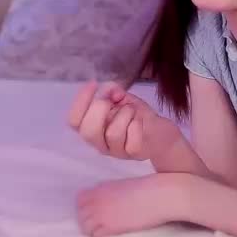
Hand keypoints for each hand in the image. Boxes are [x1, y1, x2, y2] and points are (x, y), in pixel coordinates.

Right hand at [67, 81, 181, 160]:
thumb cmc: (137, 116)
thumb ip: (113, 92)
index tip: (93, 84)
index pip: (74, 121)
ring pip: (113, 134)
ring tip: (132, 110)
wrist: (162, 132)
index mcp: (92, 128)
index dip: (80, 101)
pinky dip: (137, 124)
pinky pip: (132, 139)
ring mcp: (116, 151)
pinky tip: (141, 121)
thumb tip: (110, 90)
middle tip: (113, 100)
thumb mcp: (123, 99)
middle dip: (100, 109)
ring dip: (124, 115)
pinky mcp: (134, 153)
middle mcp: (100, 142)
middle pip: (88, 132)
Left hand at [76, 174, 182, 236]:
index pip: (80, 199)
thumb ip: (110, 192)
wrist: (159, 195)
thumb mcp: (124, 185)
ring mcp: (102, 214)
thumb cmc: (148, 188)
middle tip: (101, 221)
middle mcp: (97, 200)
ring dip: (93, 228)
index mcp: (101, 187)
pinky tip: (111, 232)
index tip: (95, 208)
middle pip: (81, 214)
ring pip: (85, 226)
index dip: (86, 205)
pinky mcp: (110, 227)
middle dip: (88, 218)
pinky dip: (101, 235)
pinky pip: (96, 235)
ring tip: (105, 228)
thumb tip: (107, 201)